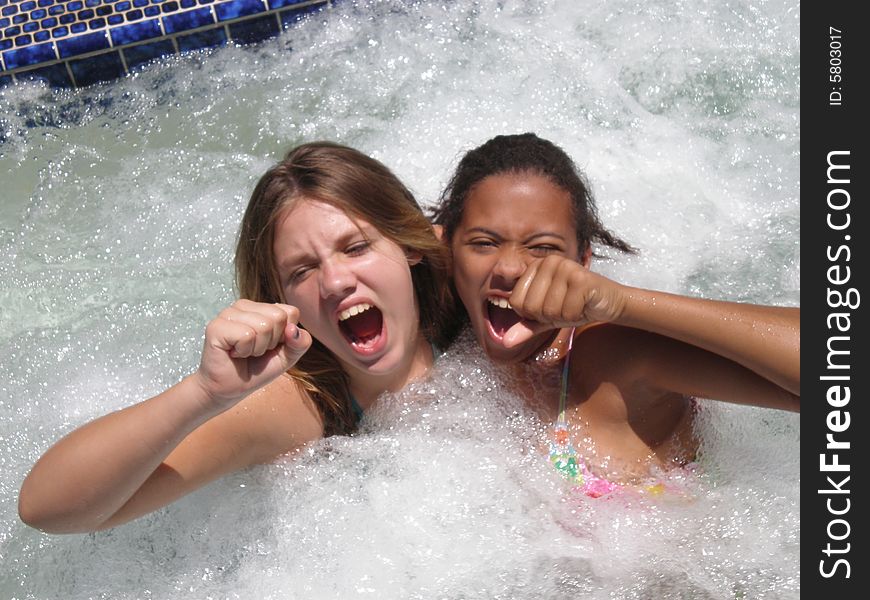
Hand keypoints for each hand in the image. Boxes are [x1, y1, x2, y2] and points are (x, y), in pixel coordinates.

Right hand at [193, 300, 311, 409]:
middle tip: (254, 350)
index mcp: (261, 308)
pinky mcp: (217, 326)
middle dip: (271, 342)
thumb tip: (293, 329)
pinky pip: (247, 335)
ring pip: (263, 326)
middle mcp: (244, 306)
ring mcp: (228, 313)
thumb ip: (300, 343)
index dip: (285, 336)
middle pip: (278, 317)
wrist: (229, 389)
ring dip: (257, 348)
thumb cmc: (257, 369)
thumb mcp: (287, 357)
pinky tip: (233, 353)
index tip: (269, 346)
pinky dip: (244, 351)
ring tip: (243, 352)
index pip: (291, 312)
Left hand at [503, 255, 628, 346]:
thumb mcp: (546, 318)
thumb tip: (505, 342)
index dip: (532, 313)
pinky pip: (567, 311)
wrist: (609, 302)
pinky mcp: (582, 278)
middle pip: (531, 306)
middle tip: (565, 307)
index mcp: (536, 266)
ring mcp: (565, 267)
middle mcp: (549, 262)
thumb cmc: (576, 306)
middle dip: (548, 316)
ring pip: (549, 310)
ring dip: (563, 316)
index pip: (516, 301)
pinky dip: (576, 316)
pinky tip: (584, 305)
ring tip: (575, 305)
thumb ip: (525, 327)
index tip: (550, 307)